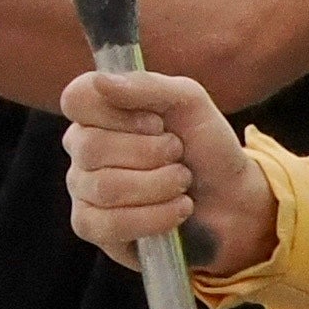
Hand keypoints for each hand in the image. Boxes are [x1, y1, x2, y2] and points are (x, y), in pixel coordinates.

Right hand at [61, 66, 271, 276]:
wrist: (232, 199)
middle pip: (91, 148)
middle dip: (151, 155)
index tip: (157, 123)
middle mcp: (82, 149)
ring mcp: (83, 189)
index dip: (119, 114)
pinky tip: (174, 212)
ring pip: (103, 188)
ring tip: (182, 185)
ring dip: (158, 187)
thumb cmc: (205, 145)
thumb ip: (146, 86)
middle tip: (179, 156)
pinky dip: (151, 219)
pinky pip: (104, 225)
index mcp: (97, 112)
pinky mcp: (92, 228)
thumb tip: (100, 81)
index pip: (76, 100)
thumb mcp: (188, 101)